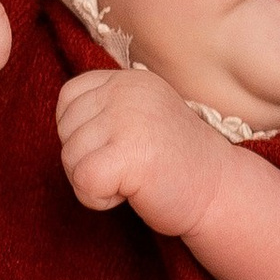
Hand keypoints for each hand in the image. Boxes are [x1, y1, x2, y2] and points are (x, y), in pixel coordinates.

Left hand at [53, 65, 224, 238]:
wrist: (219, 192)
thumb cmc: (174, 162)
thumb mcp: (139, 117)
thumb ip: (105, 109)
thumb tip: (60, 120)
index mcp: (128, 80)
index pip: (68, 97)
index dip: (81, 132)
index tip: (116, 147)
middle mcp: (127, 91)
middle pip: (65, 130)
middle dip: (87, 159)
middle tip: (129, 166)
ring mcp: (128, 119)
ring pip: (70, 157)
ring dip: (95, 180)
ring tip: (134, 177)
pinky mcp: (129, 153)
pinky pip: (82, 181)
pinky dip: (98, 198)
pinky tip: (129, 193)